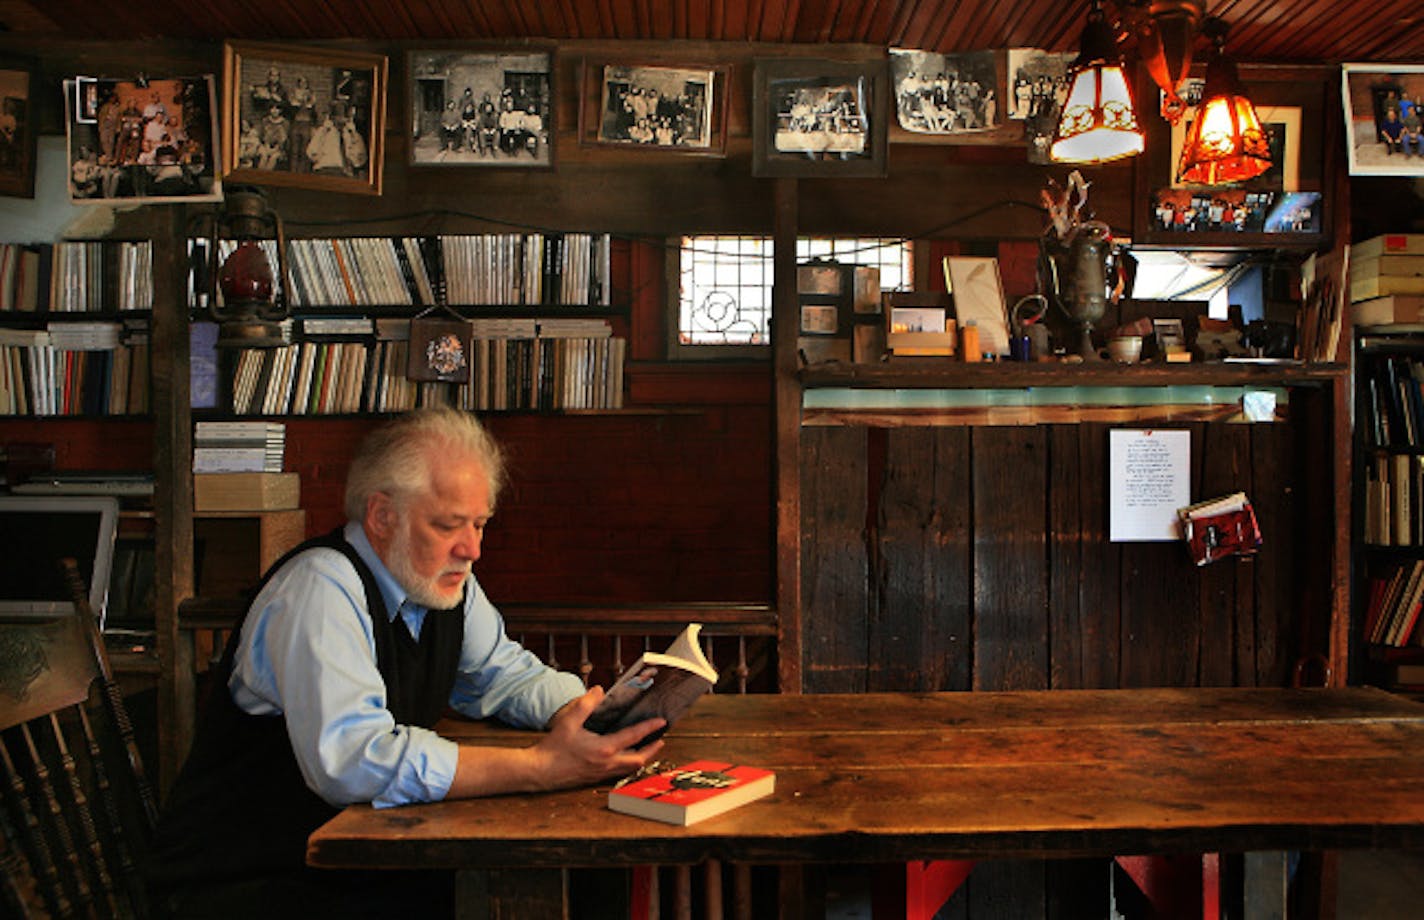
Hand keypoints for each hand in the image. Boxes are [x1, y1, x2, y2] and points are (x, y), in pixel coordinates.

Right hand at [533, 686, 664, 788]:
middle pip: (639, 759)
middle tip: (661, 739)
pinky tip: (626, 757)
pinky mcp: (597, 778)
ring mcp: (603, 773)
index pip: (633, 736)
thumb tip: (599, 690)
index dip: (649, 728)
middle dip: (652, 749)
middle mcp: (607, 763)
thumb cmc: (554, 747)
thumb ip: (585, 704)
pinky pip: (620, 772)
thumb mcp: (569, 721)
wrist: (541, 771)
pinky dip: (628, 764)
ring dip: (642, 757)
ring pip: (631, 768)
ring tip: (648, 747)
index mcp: (604, 748)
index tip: (661, 721)